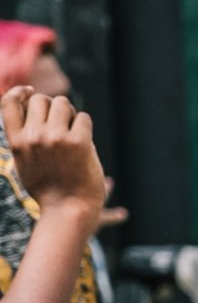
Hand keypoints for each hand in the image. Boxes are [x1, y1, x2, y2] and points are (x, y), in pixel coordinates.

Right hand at [3, 88, 106, 232]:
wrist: (69, 212)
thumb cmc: (50, 189)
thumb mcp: (25, 163)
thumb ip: (24, 139)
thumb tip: (29, 106)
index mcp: (17, 142)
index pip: (8, 103)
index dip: (19, 92)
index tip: (30, 91)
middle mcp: (34, 138)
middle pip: (41, 99)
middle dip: (53, 107)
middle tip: (62, 124)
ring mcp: (56, 139)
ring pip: (63, 103)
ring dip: (70, 114)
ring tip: (73, 132)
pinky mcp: (78, 142)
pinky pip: (84, 118)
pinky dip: (85, 127)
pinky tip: (84, 142)